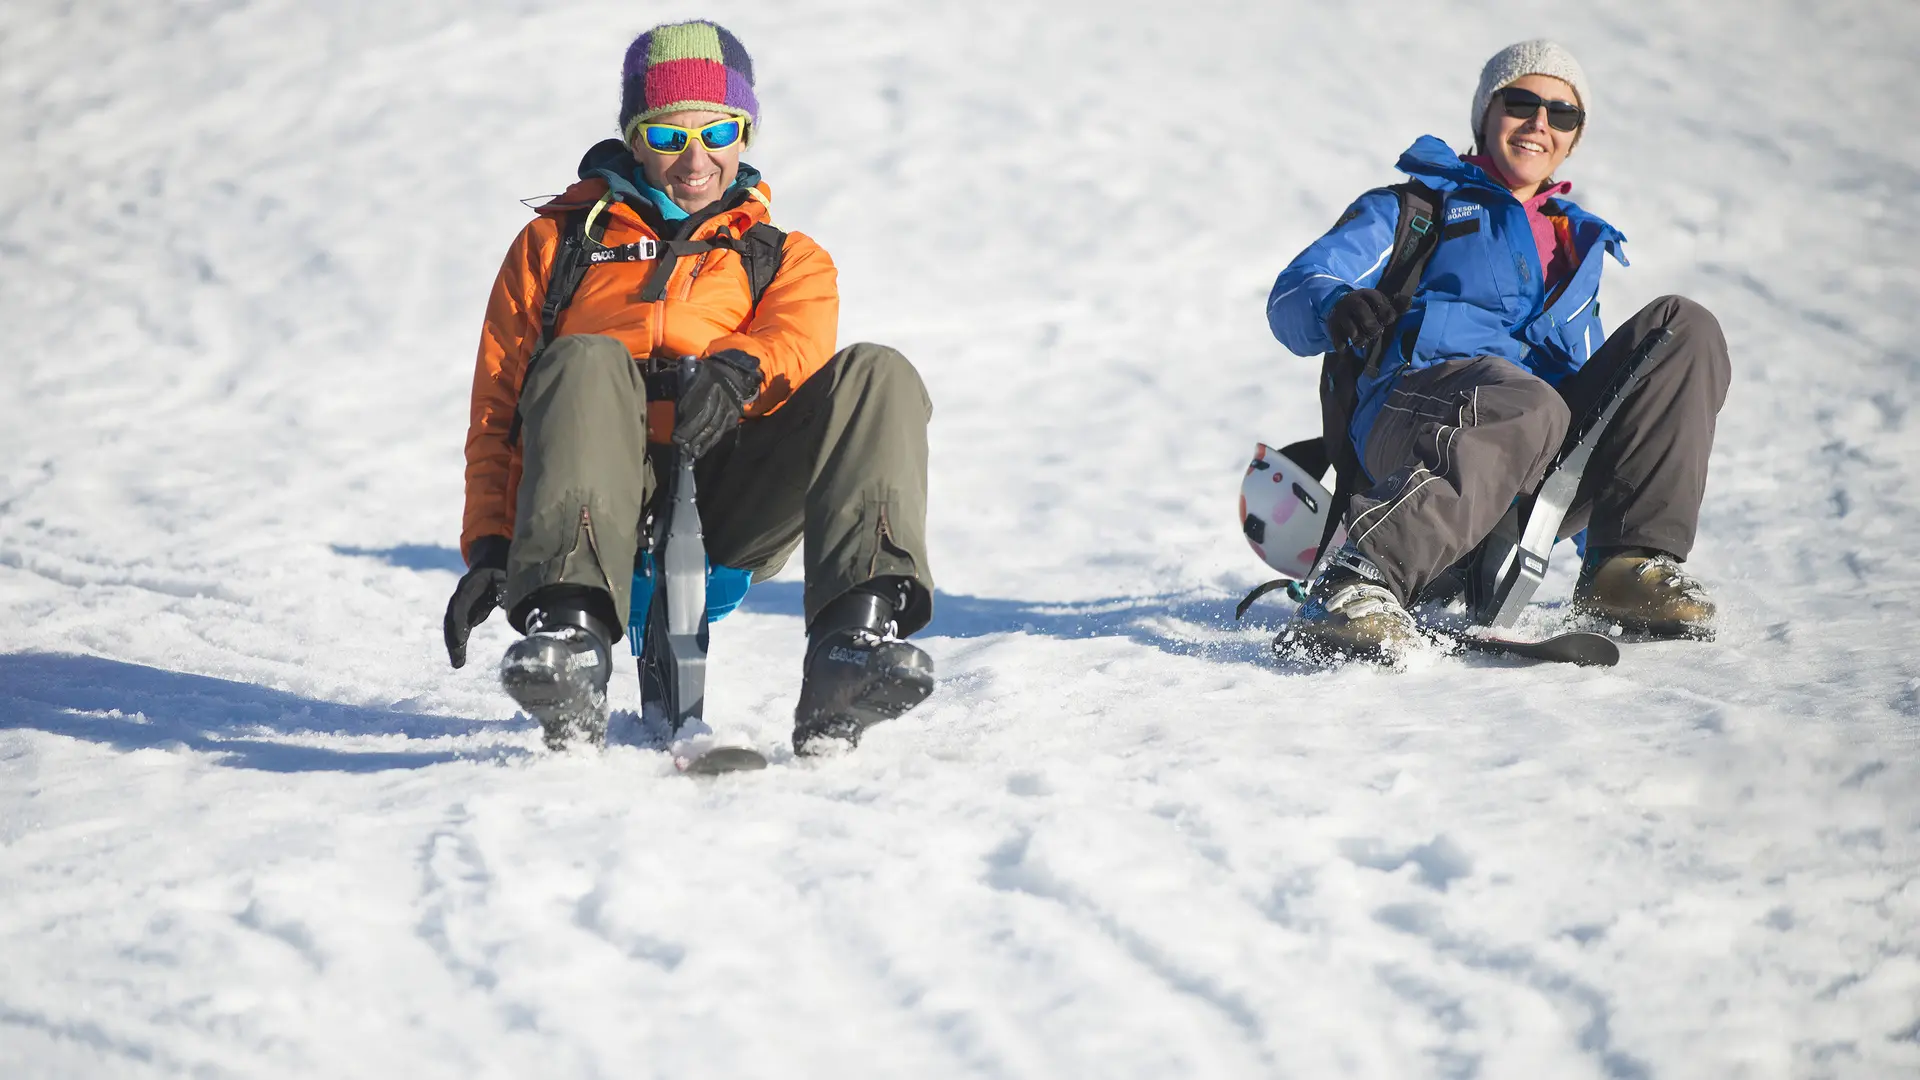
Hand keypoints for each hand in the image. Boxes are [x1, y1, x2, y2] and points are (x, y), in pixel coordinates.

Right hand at [444, 536, 509, 668]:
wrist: (488, 567)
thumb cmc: (498, 572)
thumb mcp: (502, 575)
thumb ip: (503, 586)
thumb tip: (505, 602)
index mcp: (467, 587)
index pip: (459, 606)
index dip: (458, 623)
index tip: (460, 640)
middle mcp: (459, 598)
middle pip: (451, 620)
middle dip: (453, 640)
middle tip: (457, 660)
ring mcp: (459, 607)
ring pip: (452, 628)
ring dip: (453, 645)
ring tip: (457, 664)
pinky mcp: (464, 616)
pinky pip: (458, 631)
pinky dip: (458, 644)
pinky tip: (459, 660)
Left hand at [673, 349, 761, 457]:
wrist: (731, 373)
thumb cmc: (702, 375)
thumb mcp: (688, 374)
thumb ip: (674, 384)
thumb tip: (656, 394)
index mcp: (708, 381)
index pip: (699, 407)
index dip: (688, 425)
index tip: (676, 437)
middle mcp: (721, 395)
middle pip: (708, 419)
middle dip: (694, 435)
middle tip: (682, 447)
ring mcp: (729, 406)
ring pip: (716, 427)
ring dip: (703, 442)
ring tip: (692, 452)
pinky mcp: (734, 415)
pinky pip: (722, 431)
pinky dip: (712, 442)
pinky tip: (702, 450)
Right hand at [1326, 288, 1401, 351]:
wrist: (1338, 304)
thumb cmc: (1366, 307)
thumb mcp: (1379, 303)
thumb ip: (1395, 306)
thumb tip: (1409, 303)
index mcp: (1366, 294)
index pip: (1377, 299)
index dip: (1385, 312)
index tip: (1388, 321)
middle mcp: (1352, 302)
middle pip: (1363, 314)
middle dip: (1372, 327)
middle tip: (1375, 332)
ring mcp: (1340, 314)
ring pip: (1352, 331)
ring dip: (1360, 340)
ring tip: (1363, 340)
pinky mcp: (1332, 326)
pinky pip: (1339, 342)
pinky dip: (1345, 347)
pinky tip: (1348, 345)